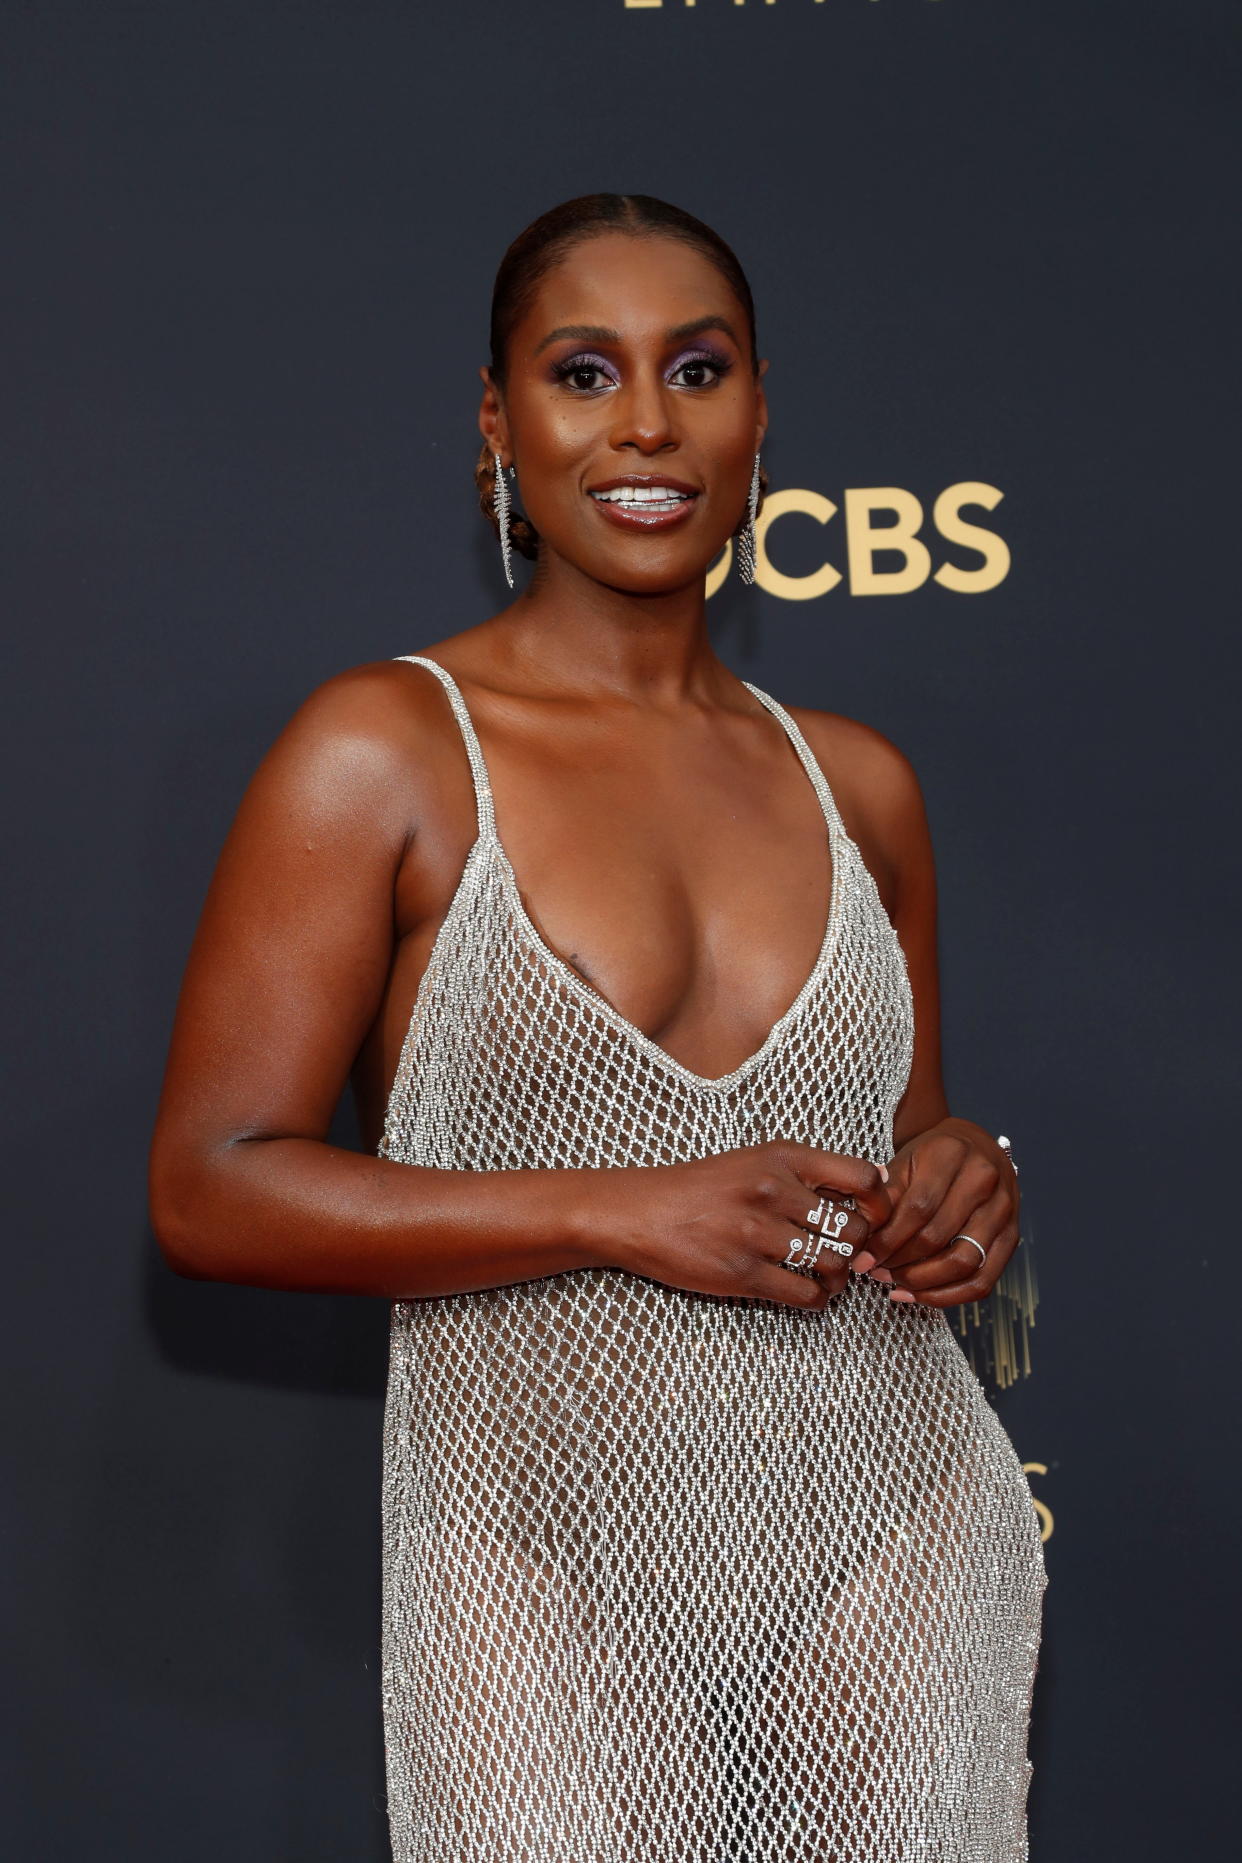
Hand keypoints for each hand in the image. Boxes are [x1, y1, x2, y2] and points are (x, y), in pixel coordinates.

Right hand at [598, 1142, 891, 1310]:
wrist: (639, 1213)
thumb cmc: (702, 1188)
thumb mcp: (755, 1161)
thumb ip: (808, 1171)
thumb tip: (877, 1181)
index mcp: (782, 1157)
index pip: (861, 1178)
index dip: (879, 1204)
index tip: (872, 1219)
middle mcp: (773, 1190)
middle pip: (855, 1228)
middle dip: (859, 1248)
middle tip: (848, 1255)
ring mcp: (757, 1233)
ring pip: (835, 1266)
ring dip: (840, 1279)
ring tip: (827, 1277)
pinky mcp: (741, 1274)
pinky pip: (805, 1295)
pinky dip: (817, 1300)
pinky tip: (807, 1293)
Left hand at [859, 1120, 1018, 1307]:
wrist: (974, 1146)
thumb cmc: (933, 1157)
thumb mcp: (905, 1162)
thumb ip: (886, 1196)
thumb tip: (864, 1238)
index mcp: (952, 1154)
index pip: (917, 1208)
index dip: (887, 1240)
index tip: (864, 1258)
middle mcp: (984, 1179)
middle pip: (939, 1237)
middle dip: (901, 1263)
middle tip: (876, 1271)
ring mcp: (1004, 1209)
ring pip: (964, 1262)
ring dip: (924, 1283)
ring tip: (896, 1284)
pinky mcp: (1012, 1235)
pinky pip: (984, 1280)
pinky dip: (950, 1296)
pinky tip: (920, 1295)